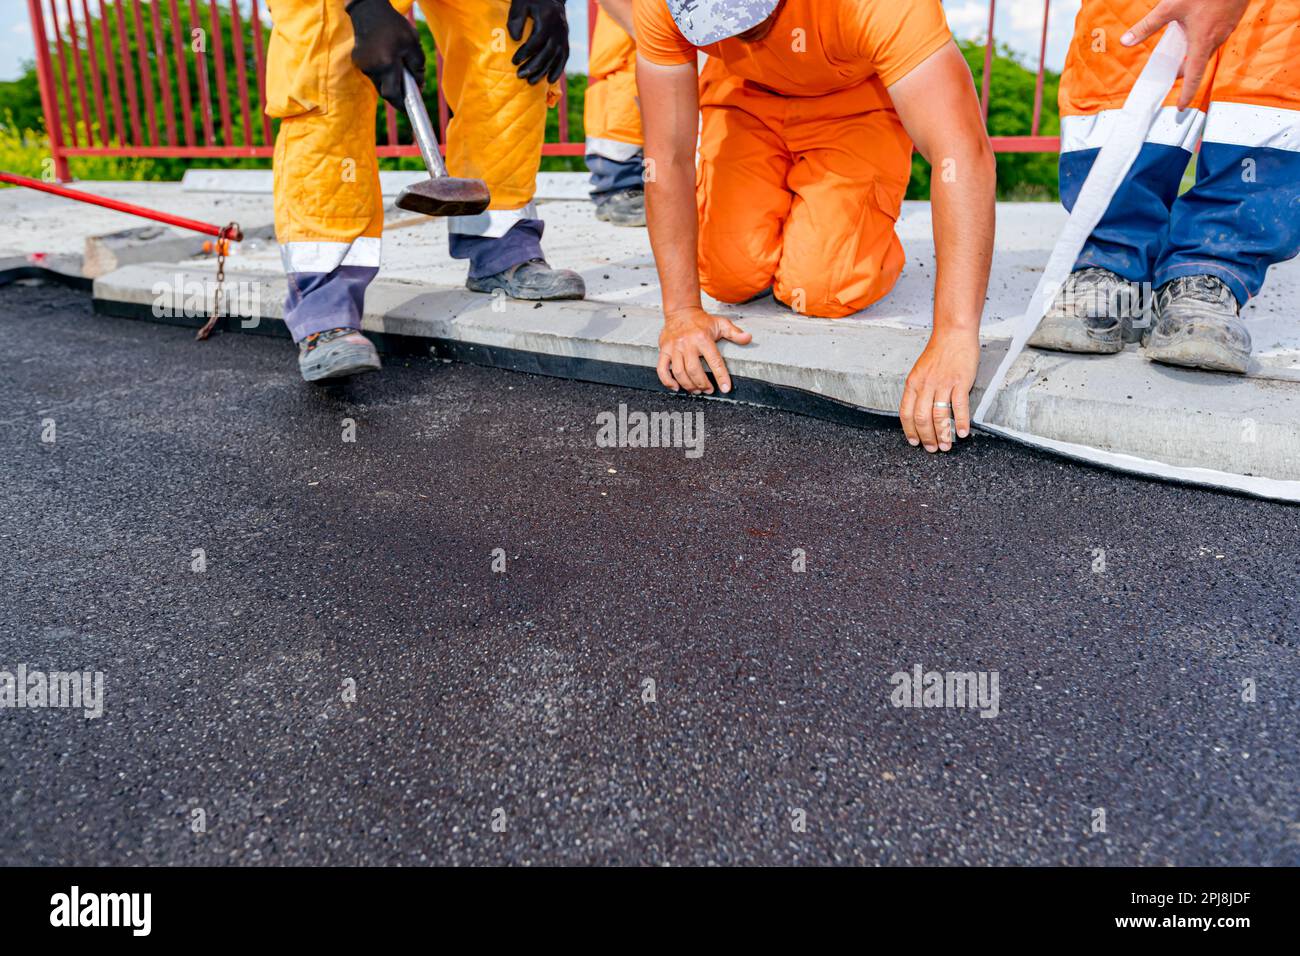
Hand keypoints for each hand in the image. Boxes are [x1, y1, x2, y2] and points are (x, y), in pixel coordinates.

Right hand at [347, 0, 425, 111]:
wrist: (368, 10)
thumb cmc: (393, 25)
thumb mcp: (412, 43)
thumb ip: (418, 65)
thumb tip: (420, 84)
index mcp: (386, 64)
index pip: (392, 95)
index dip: (401, 105)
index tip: (410, 110)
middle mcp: (372, 68)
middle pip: (385, 92)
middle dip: (398, 93)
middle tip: (411, 88)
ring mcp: (363, 65)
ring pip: (379, 83)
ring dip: (390, 82)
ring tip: (400, 69)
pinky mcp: (358, 61)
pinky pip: (373, 74)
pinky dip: (383, 73)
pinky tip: (389, 61)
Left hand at [508, 0, 569, 84]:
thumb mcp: (521, 4)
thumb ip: (516, 20)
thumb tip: (515, 39)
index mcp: (548, 18)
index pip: (537, 40)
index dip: (526, 52)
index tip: (514, 61)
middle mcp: (558, 28)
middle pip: (547, 52)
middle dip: (533, 66)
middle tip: (520, 75)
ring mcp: (564, 35)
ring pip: (555, 57)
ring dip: (543, 71)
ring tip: (530, 81)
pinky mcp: (565, 40)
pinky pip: (564, 58)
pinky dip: (557, 70)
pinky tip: (549, 80)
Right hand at [656, 307, 751, 394]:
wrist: (681, 311)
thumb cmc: (701, 321)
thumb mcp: (721, 324)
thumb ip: (734, 333)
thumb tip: (748, 338)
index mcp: (703, 338)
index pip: (714, 361)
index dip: (721, 377)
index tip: (726, 388)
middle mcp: (687, 343)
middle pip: (694, 370)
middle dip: (703, 384)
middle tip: (709, 390)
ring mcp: (674, 348)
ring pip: (679, 372)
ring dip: (689, 385)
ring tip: (696, 390)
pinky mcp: (664, 350)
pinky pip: (662, 369)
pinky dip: (668, 381)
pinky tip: (676, 387)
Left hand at [899, 327, 978, 452]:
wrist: (954, 333)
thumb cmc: (939, 353)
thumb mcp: (920, 371)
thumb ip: (918, 390)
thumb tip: (917, 412)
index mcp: (913, 383)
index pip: (906, 412)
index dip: (909, 430)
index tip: (914, 442)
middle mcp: (925, 385)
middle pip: (922, 418)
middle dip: (927, 437)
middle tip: (933, 449)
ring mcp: (943, 383)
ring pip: (939, 415)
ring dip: (943, 434)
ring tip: (947, 446)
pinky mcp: (960, 382)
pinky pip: (959, 406)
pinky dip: (961, 422)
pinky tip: (963, 432)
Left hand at [1121, 0, 1249, 109]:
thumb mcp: (1170, 6)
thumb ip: (1148, 26)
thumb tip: (1126, 42)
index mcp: (1202, 41)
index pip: (1193, 76)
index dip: (1186, 93)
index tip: (1181, 107)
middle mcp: (1217, 39)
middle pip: (1198, 64)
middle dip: (1184, 72)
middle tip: (1170, 74)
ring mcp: (1227, 29)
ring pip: (1207, 49)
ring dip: (1193, 54)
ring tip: (1180, 51)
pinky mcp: (1232, 19)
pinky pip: (1215, 36)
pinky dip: (1203, 40)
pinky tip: (1197, 29)